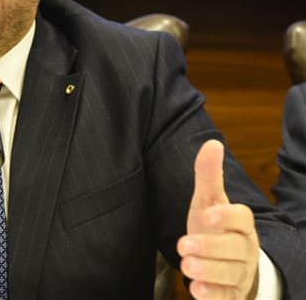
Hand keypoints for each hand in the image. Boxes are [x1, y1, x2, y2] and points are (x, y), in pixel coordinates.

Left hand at [177, 140, 259, 299]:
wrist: (228, 260)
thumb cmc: (216, 226)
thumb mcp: (209, 201)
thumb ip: (208, 175)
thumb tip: (212, 143)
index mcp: (240, 222)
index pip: (242, 217)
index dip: (227, 216)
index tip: (207, 215)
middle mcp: (244, 248)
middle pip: (234, 248)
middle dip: (210, 247)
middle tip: (183, 246)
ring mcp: (240, 272)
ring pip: (230, 274)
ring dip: (208, 271)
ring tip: (186, 267)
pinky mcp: (231, 293)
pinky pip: (226, 297)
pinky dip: (213, 295)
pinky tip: (197, 291)